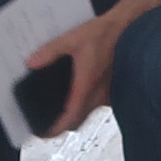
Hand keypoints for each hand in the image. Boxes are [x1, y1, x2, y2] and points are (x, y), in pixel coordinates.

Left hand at [25, 13, 122, 135]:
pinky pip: (98, 104)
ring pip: (89, 113)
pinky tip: (79, 95)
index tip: (44, 133)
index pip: (70, 117)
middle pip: (79, 120)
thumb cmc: (105, 33)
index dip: (56, 129)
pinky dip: (86, 106)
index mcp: (86, 86)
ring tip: (61, 111)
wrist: (129, 27)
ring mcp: (108, 93)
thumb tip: (31, 62)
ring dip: (75, 116)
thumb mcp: (72, 39)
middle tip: (49, 124)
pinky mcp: (114, 87)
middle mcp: (98, 94)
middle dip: (64, 125)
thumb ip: (50, 51)